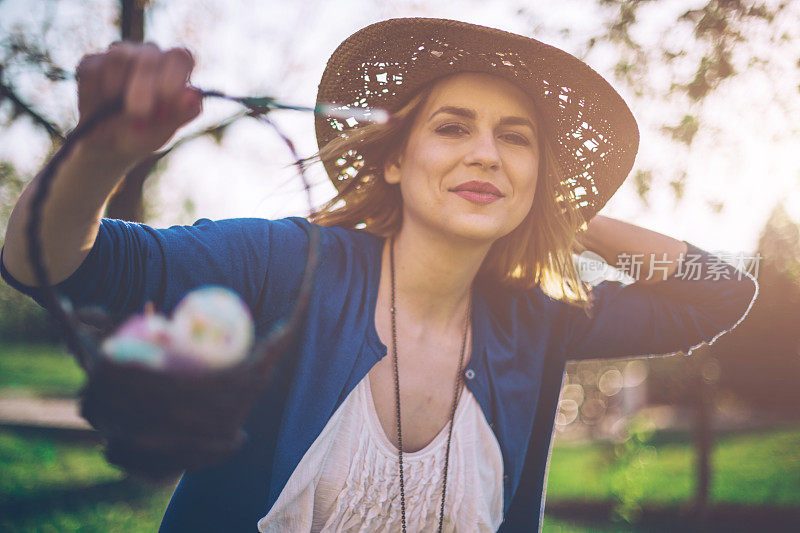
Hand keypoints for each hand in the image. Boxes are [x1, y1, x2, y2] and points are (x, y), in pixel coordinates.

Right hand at [74, 42, 201, 164]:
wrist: (106, 149)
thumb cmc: (143, 135)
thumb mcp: (163, 131)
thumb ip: (180, 113)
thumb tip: (194, 94)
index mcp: (173, 70)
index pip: (180, 57)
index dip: (173, 77)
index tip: (166, 102)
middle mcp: (149, 56)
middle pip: (149, 55)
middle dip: (143, 88)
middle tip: (138, 113)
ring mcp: (120, 56)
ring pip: (119, 58)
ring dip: (118, 92)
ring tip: (119, 112)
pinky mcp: (92, 62)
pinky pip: (94, 69)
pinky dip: (97, 94)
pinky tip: (101, 107)